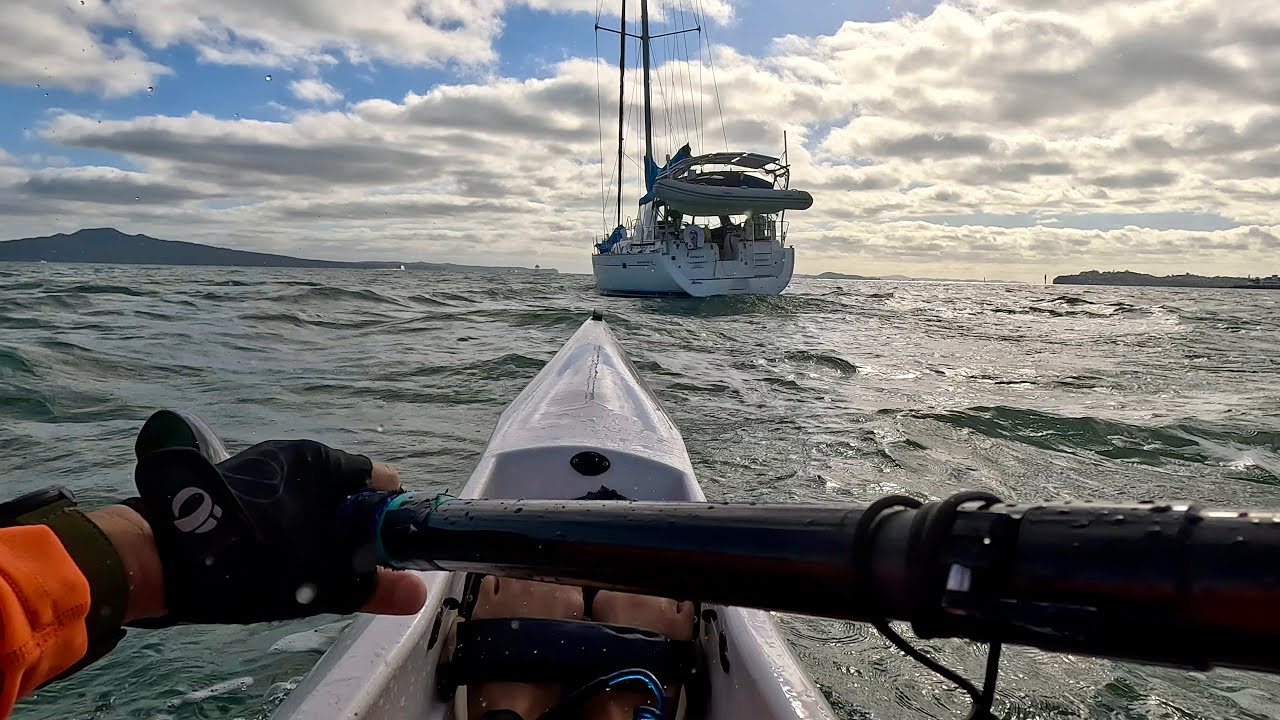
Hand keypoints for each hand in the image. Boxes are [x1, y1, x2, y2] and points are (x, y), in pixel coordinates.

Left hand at [126, 440, 426, 624]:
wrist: (158, 558)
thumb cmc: (250, 561)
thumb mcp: (319, 582)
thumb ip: (373, 587)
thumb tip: (419, 591)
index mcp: (321, 461)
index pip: (379, 479)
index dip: (389, 515)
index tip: (387, 550)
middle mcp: (294, 453)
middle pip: (346, 490)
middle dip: (353, 527)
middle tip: (349, 568)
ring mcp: (261, 464)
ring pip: (311, 499)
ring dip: (319, 530)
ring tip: (311, 569)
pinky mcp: (234, 483)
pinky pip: (281, 503)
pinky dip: (289, 527)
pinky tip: (277, 560)